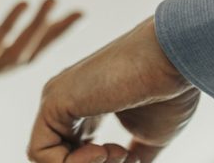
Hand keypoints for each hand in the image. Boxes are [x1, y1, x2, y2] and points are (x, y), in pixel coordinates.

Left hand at [0, 0, 80, 118]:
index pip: (17, 51)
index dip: (43, 35)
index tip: (66, 15)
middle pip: (25, 55)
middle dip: (52, 34)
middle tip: (77, 10)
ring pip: (12, 54)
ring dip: (35, 29)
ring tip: (51, 1)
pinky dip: (6, 29)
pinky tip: (20, 6)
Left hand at [28, 18, 198, 162]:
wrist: (174, 60)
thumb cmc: (168, 91)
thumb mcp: (149, 135)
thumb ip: (134, 153)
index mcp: (85, 108)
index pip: (73, 151)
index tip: (131, 157)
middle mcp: (66, 102)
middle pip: (60, 155)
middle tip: (124, 157)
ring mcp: (57, 99)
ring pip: (48, 158)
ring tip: (115, 152)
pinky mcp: (53, 101)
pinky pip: (40, 152)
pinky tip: (99, 150)